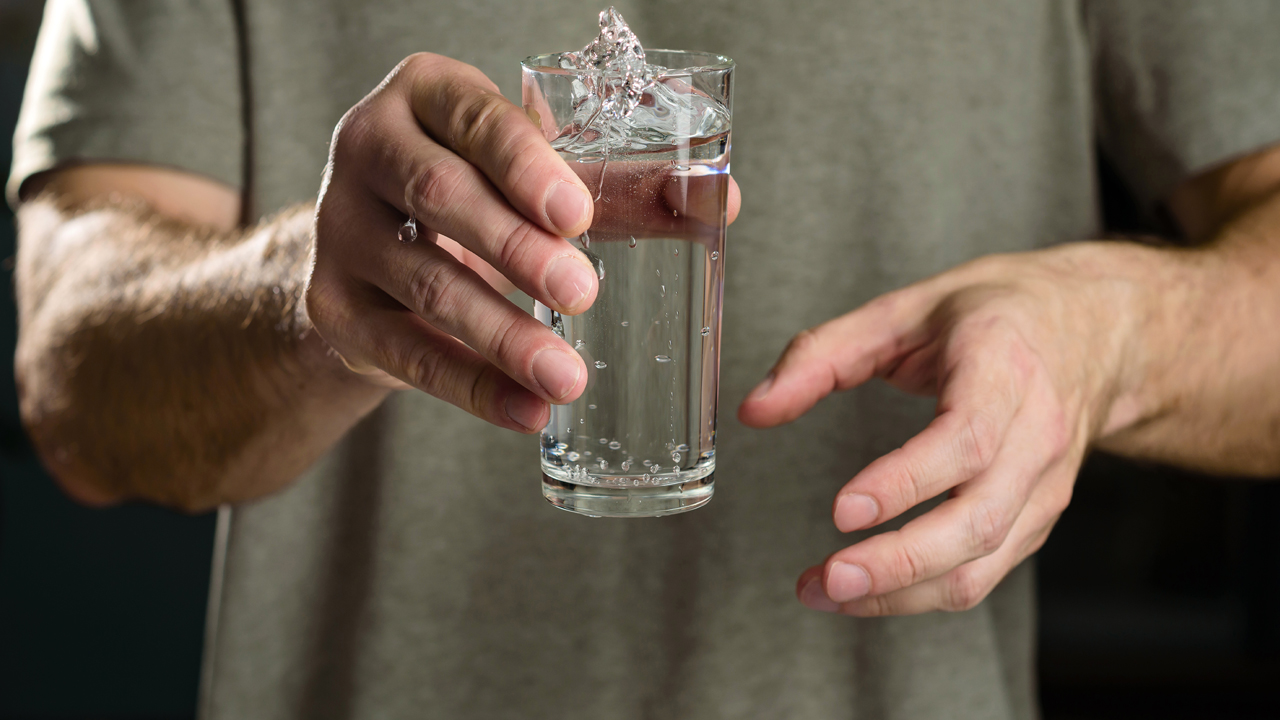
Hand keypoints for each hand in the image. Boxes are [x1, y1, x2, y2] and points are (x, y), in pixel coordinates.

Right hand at [307, 53, 601, 432]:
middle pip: (441, 195)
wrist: (371, 248)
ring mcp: (340, 230)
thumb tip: (714, 201)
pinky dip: (471, 387)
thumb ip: (613, 184)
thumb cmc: (472, 192)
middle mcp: (368, 149)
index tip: (577, 214)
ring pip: (425, 283)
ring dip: (501, 335)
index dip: (525, 165)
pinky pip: (406, 353)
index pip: (476, 120)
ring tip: (566, 375)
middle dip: (516, 248)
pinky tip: (526, 409)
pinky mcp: (333, 306)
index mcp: (426, 97)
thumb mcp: (526, 172)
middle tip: (581, 293)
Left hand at [739, 244, 1144, 614]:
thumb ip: (823, 355)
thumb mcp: (905, 308)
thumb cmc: (1000, 315)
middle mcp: (1036, 435)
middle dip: (898, 562)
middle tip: (828, 578)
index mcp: (1004, 368)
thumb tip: (757, 409)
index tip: (845, 509)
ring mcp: (1044, 486)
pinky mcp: (1036, 519)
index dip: (906, 482)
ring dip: (901, 593)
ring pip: (982, 564)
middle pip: (976, 520)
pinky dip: (921, 593)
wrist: (1098, 330)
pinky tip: (865, 592)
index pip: (964, 440)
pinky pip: (983, 574)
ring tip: (825, 592)